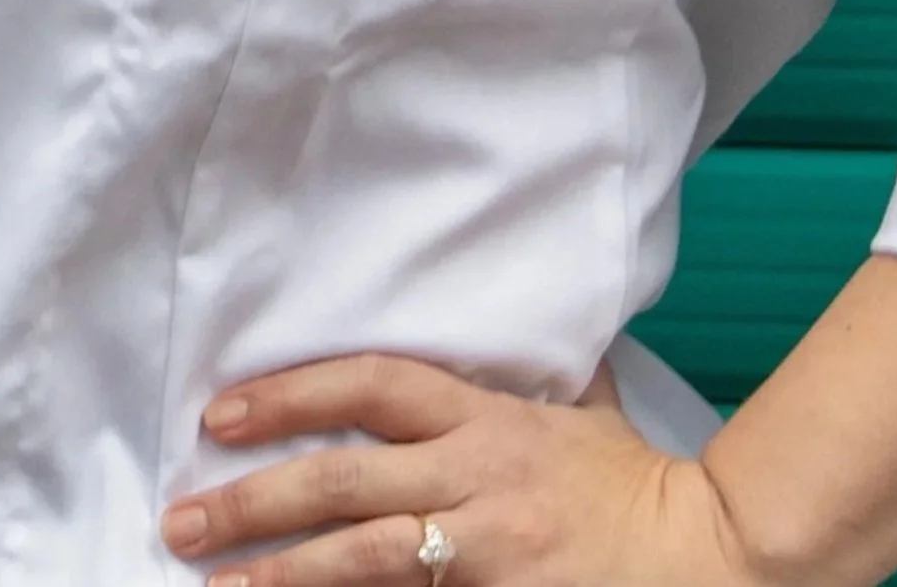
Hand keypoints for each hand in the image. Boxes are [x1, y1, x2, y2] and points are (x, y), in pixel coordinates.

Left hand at [158, 353, 755, 585]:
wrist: (714, 561)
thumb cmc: (642, 489)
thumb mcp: (584, 413)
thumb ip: (535, 380)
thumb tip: (521, 334)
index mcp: (487, 420)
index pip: (370, 386)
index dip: (290, 395)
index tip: (221, 414)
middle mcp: (477, 479)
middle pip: (344, 483)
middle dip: (254, 502)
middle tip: (182, 520)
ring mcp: (486, 553)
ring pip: (362, 562)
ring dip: (280, 577)